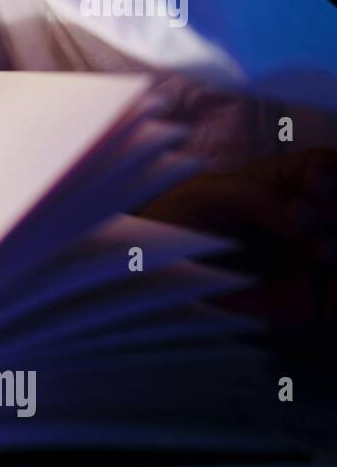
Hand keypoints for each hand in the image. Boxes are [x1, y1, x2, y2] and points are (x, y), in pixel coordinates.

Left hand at [138, 147, 336, 333]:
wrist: (147, 272)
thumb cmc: (170, 221)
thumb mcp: (204, 195)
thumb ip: (255, 196)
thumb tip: (302, 220)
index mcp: (279, 184)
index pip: (326, 167)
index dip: (331, 173)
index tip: (315, 184)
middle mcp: (301, 220)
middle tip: (307, 222)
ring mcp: (305, 258)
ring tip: (319, 252)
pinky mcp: (301, 297)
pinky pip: (335, 299)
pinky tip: (329, 294)